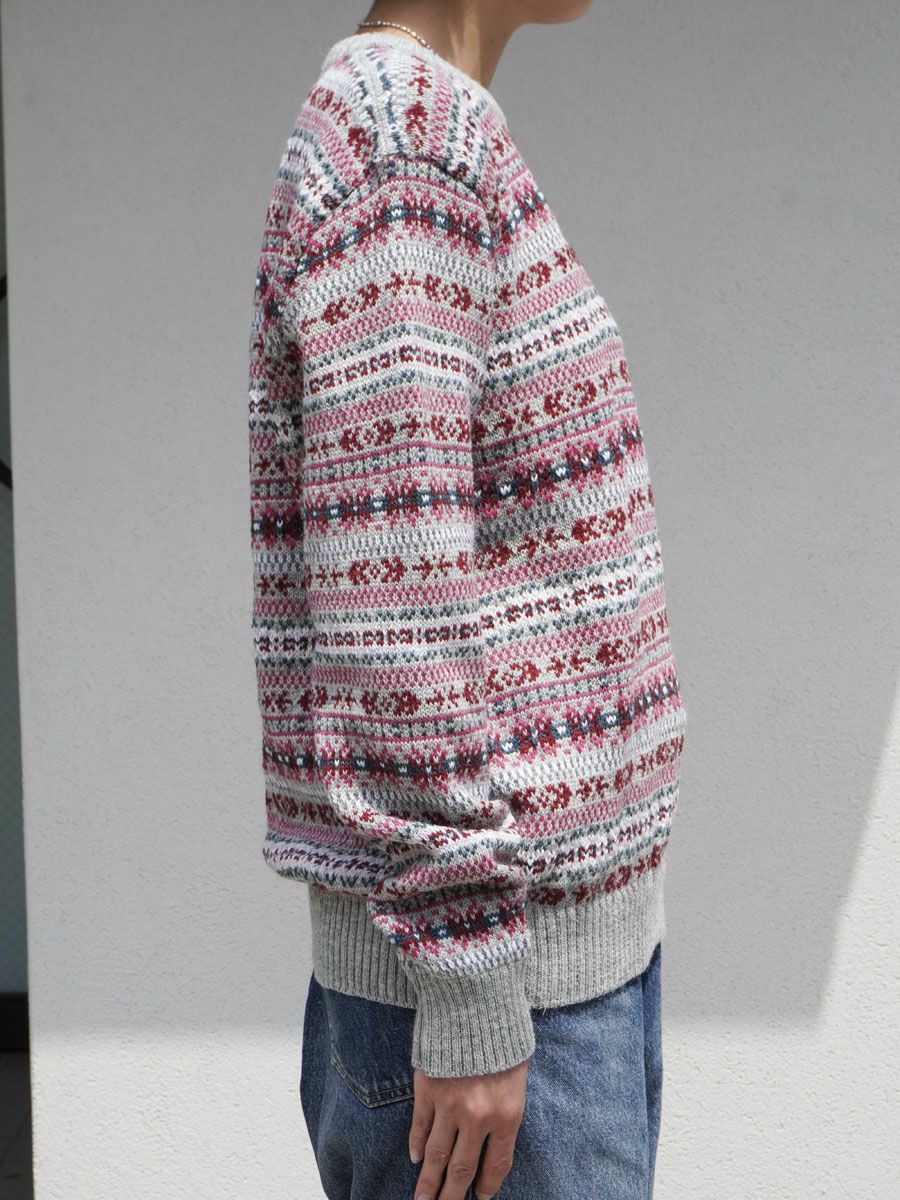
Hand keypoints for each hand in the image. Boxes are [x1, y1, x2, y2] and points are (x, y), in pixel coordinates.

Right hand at [408, 1058, 529, 1199]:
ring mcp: (449, 1104)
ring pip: (437, 1153)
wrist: (480, 1011)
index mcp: (506, 1115)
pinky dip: (416, 1143)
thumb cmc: (504, 1047)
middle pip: (462, 1168)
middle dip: (452, 1195)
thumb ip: (504, 1116)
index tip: (481, 1197)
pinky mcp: (429, 1089)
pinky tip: (415, 1158)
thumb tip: (489, 1148)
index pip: (496, 1165)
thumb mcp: (516, 1084)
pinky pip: (421, 1124)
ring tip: (422, 1199)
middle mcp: (476, 1116)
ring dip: (429, 1180)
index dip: (488, 1186)